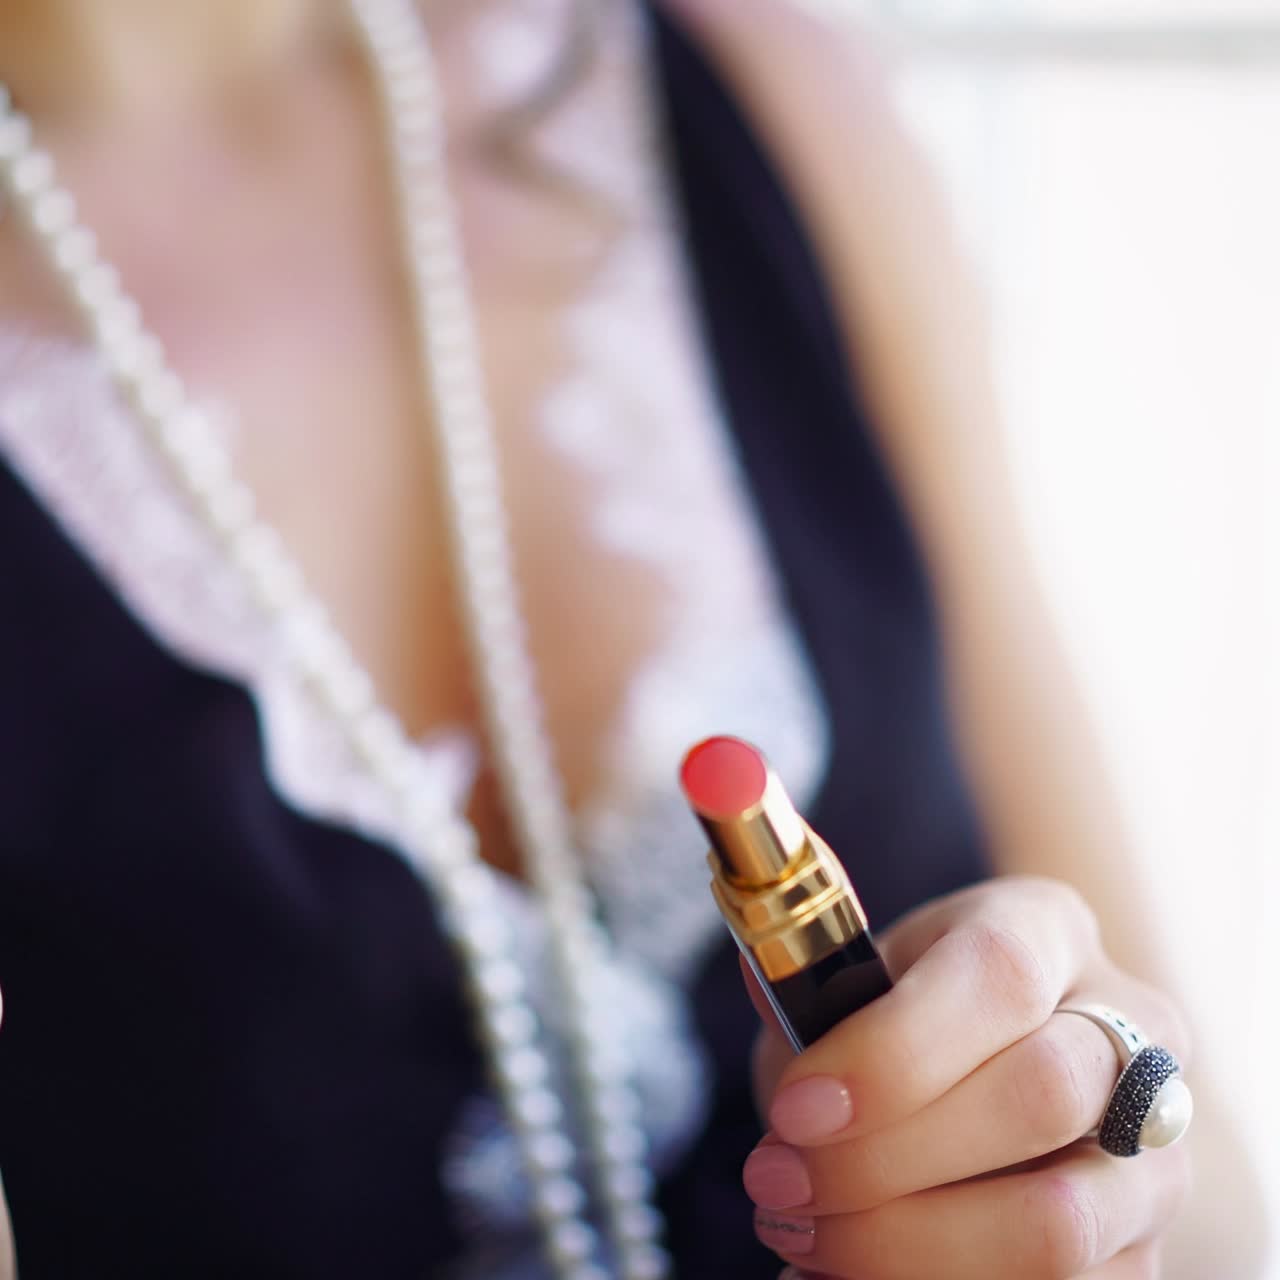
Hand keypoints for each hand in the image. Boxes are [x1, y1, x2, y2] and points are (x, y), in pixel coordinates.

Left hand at [744, 877, 1192, 1278]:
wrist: (977, 1074)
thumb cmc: (902, 1012)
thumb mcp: (854, 974)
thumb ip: (809, 985)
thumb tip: (761, 978)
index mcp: (1045, 928)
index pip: (998, 976)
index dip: (893, 1052)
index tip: (793, 1109)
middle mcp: (1130, 1029)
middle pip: (1041, 1096)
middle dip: (884, 1159)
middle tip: (775, 1180)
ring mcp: (1152, 1150)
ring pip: (1059, 1224)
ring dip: (905, 1246)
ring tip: (803, 1233)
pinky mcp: (1142, 1251)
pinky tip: (849, 1274)